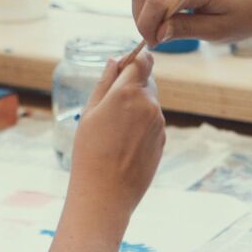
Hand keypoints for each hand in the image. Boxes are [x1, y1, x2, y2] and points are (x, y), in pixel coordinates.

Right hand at [66, 53, 164, 225]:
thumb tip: (114, 62)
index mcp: (128, 92)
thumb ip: (104, 84)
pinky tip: (123, 143)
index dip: (134, 59)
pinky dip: (140, 125)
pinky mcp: (163, 139)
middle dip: (132, 85)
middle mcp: (149, 104)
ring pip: (149, 103)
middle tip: (109, 104)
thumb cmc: (90, 152)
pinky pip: (152, 122)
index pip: (142, 61)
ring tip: (113, 130)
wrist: (106, 193)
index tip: (123, 64)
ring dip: (135, 106)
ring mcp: (159, 123)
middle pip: (146, 81)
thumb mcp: (89, 113)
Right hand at [131, 0, 251, 44]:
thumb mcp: (220, 29)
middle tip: (156, 37)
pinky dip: (152, 1)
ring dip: (144, 8)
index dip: (148, 26)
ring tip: (161, 28)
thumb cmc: (250, 11)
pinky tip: (166, 17)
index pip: (155, 1)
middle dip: (141, 16)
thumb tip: (158, 33)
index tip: (156, 44)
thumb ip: (185, 29)